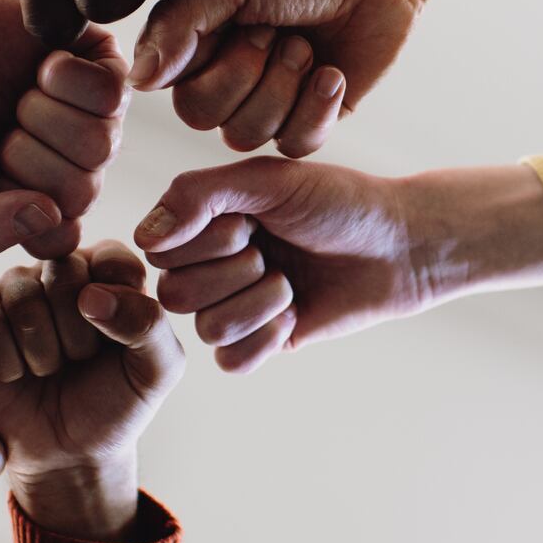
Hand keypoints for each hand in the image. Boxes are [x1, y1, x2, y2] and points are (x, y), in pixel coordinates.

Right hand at [0, 0, 127, 257]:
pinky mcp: (113, 77)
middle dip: (25, 155)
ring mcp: (102, 126)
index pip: (59, 237)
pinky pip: (108, 94)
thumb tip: (48, 215)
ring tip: (20, 96)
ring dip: (42, 113)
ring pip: (98, 144)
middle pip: (81, 193)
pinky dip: (61, 76)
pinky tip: (42, 66)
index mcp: (44, 207)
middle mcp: (81, 173)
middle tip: (2, 128)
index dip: (17, 207)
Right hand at [0, 241, 183, 540]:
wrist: (68, 452)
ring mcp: (14, 291)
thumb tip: (91, 295)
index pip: (111, 258)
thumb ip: (149, 323)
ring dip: (43, 352)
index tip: (118, 343)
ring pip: (21, 297)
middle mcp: (59, 270)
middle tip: (80, 361)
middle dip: (78, 333)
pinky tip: (18, 376)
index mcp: (110, 271)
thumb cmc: (116, 403)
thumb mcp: (157, 370)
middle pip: (62, 271)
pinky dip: (7, 363)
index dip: (116, 307)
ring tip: (50, 370)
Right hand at [128, 0, 407, 155]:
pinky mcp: (310, 119)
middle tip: (280, 31)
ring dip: (286, 86)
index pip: (180, 94)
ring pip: (250, 136)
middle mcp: (223, 79)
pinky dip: (316, 108)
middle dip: (250, 74)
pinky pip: (295, 145)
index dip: (218, 66)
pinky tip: (332, 73)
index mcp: (196, 45)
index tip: (250, 20)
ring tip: (307, 45)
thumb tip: (137, 81)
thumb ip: (179, 26)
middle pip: (208, 121)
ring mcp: (266, 103)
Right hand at [135, 159, 542, 372]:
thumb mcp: (269, 181)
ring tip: (291, 281)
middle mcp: (209, 265)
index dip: (208, 240)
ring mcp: (233, 306)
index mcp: (203, 222)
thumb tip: (143, 239)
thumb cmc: (339, 202)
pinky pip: (232, 361)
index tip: (252, 220)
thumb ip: (199, 195)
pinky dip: (265, 338)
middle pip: (177, 294)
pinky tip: (294, 315)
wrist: (399, 245)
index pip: (160, 249)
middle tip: (275, 251)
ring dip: (259, 303)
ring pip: (207, 329)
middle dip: (236, 272)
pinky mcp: (261, 343)